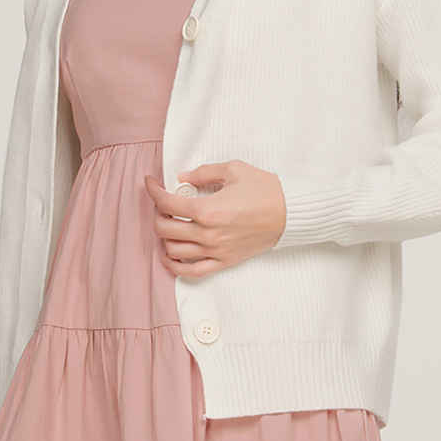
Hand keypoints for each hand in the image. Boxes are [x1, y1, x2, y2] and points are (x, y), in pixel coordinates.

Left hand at [143, 161, 286, 275]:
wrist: (290, 213)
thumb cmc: (266, 189)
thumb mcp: (234, 169)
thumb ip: (204, 172)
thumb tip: (183, 177)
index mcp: (208, 209)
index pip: (167, 202)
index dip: (153, 190)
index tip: (150, 182)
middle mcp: (208, 234)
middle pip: (165, 227)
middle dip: (157, 212)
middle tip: (163, 201)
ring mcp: (215, 251)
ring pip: (173, 249)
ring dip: (165, 235)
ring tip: (169, 222)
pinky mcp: (224, 261)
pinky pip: (191, 271)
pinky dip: (174, 266)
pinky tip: (169, 254)